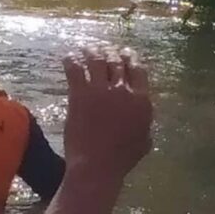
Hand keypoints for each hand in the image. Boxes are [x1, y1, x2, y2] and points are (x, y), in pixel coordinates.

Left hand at [62, 45, 152, 180]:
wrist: (97, 165)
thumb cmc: (121, 160)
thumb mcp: (144, 143)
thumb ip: (146, 126)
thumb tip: (145, 122)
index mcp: (142, 101)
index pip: (138, 70)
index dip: (131, 58)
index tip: (126, 52)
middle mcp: (123, 91)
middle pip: (117, 62)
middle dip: (111, 51)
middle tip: (104, 48)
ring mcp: (100, 91)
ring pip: (97, 60)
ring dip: (91, 51)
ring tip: (87, 48)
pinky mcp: (80, 95)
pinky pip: (75, 70)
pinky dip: (72, 60)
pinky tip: (69, 56)